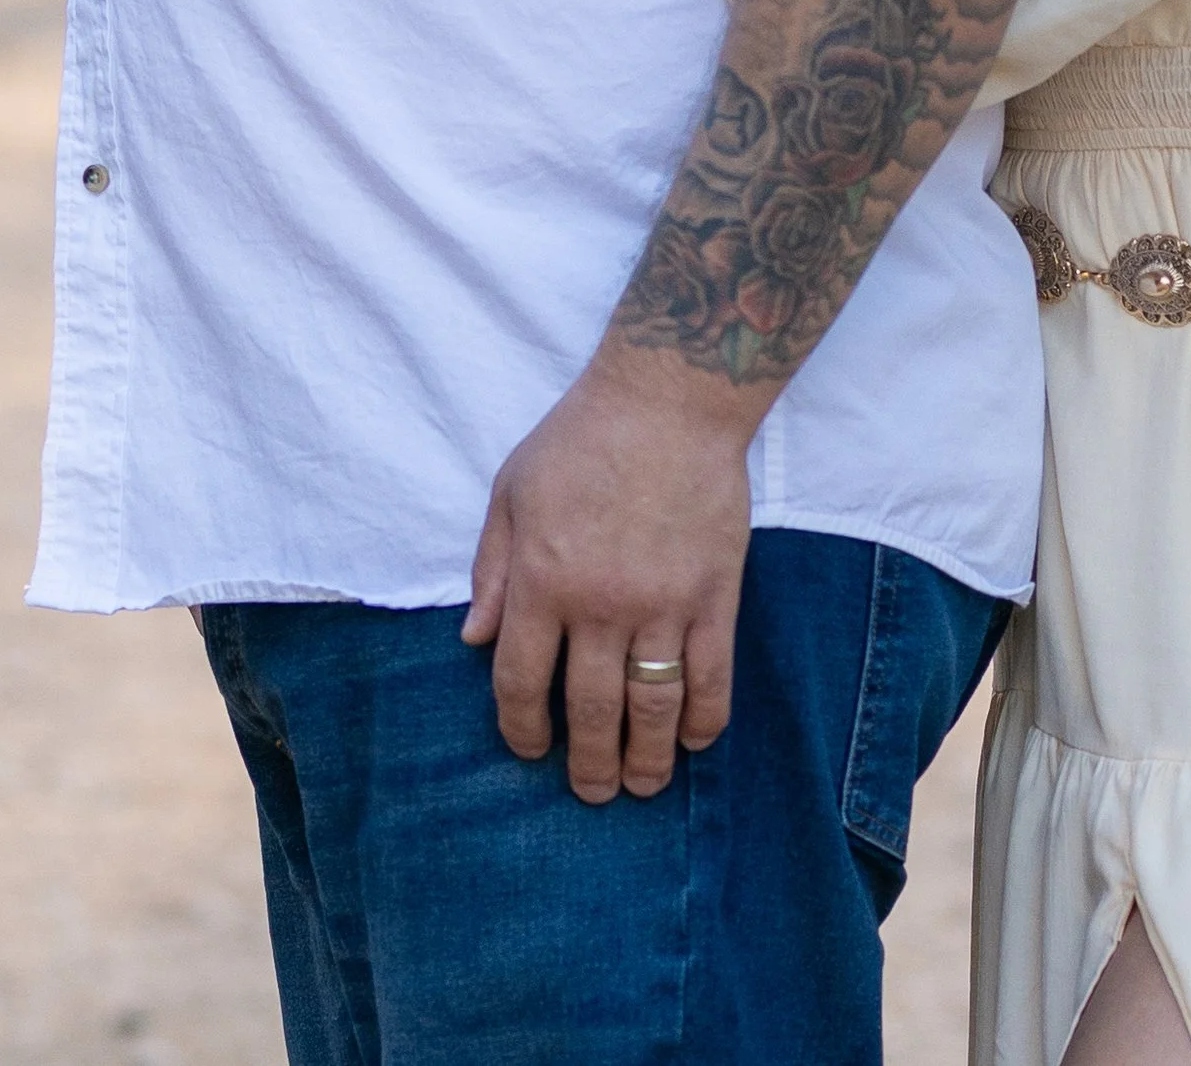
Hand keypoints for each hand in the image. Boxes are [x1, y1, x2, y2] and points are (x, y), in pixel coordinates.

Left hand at [460, 350, 751, 803]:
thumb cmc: (581, 438)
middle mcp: (599, 603)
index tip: (530, 750)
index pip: (521, 682)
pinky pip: (712, 676)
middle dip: (588, 764)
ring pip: (652, 707)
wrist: (669, 399)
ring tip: (642, 785)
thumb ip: (491, 570)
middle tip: (592, 791)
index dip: (522, 729)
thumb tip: (474, 641)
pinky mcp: (716, 594)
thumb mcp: (512, 492)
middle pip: (589, 710)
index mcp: (542, 580)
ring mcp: (663, 603)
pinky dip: (703, 719)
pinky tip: (693, 740)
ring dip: (645, 760)